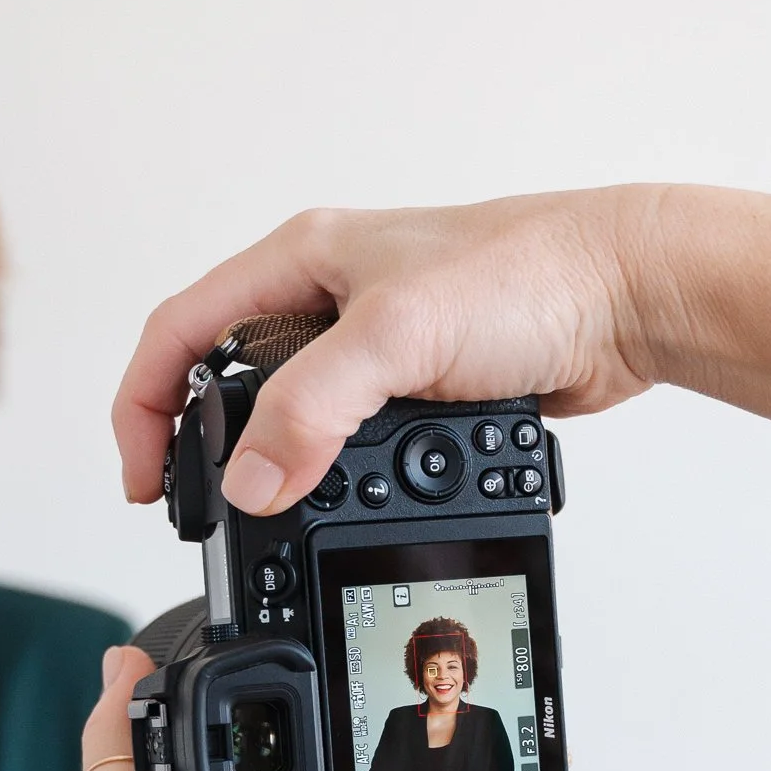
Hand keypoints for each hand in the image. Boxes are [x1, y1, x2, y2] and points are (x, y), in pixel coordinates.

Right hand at [113, 188, 672, 513]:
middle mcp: (329, 293)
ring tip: (279, 512)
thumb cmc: (528, 274)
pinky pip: (356, 439)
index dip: (143, 406)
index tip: (144, 481)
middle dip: (207, 445)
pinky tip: (359, 497)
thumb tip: (250, 483)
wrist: (627, 298)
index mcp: (299, 258)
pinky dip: (345, 474)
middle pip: (228, 377)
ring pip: (295, 415)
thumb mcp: (396, 336)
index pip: (179, 331)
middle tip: (201, 511)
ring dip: (283, 464)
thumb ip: (311, 408)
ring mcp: (376, 342)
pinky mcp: (422, 385)